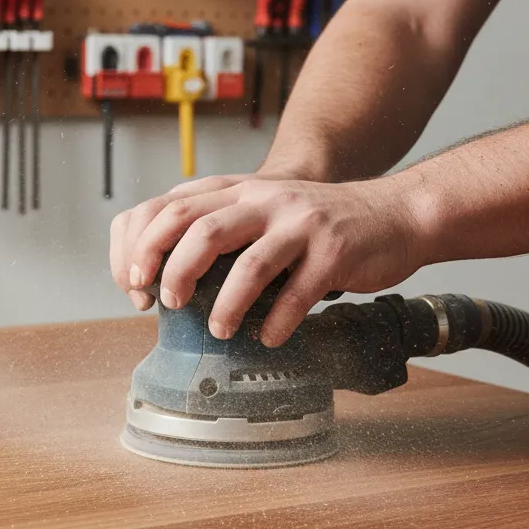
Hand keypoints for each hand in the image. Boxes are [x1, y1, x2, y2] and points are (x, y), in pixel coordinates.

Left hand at [109, 173, 427, 346]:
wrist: (393, 214)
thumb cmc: (315, 224)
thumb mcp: (260, 209)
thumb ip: (218, 227)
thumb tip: (161, 275)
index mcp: (238, 190)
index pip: (171, 207)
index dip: (144, 247)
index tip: (135, 284)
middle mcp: (266, 199)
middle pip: (201, 229)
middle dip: (174, 272)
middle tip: (169, 304)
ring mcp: (301, 224)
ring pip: (249, 264)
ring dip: (225, 305)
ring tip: (218, 330)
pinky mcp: (334, 251)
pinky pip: (298, 293)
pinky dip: (277, 322)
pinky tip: (268, 338)